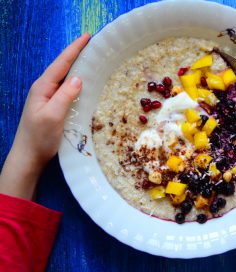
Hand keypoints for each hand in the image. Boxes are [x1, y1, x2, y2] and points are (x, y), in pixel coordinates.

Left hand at [0, 33, 90, 199]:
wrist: (29, 157)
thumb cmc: (39, 138)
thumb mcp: (52, 116)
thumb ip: (64, 96)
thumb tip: (78, 78)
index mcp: (43, 88)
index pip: (61, 64)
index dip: (74, 49)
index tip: (87, 37)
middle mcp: (45, 89)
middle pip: (62, 67)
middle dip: (76, 53)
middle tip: (93, 44)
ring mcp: (49, 98)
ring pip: (65, 77)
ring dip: (78, 66)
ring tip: (92, 58)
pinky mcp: (54, 106)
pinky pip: (67, 88)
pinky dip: (77, 81)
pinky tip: (86, 82)